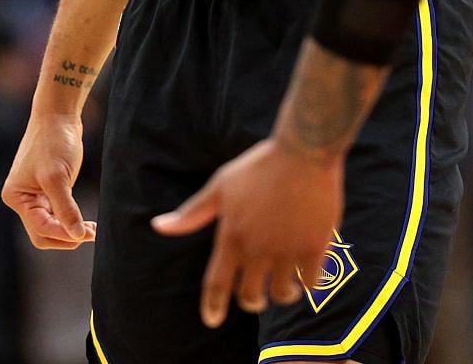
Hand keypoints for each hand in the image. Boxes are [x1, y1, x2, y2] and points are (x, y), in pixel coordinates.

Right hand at [2, 113, 96, 248]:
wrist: (58, 116)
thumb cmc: (53, 142)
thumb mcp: (58, 177)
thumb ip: (66, 208)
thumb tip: (76, 235)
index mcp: (17, 197)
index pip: (40, 228)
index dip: (63, 234)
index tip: (85, 235)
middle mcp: (22, 200)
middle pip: (43, 233)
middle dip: (66, 237)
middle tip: (90, 235)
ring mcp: (36, 196)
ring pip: (52, 225)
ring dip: (71, 230)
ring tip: (93, 231)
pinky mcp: (49, 190)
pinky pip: (58, 214)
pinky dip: (72, 219)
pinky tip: (88, 223)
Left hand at [151, 137, 342, 326]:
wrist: (303, 151)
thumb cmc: (259, 166)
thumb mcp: (220, 186)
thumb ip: (192, 213)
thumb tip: (157, 226)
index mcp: (231, 237)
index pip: (215, 284)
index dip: (212, 306)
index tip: (212, 321)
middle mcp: (257, 249)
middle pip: (250, 296)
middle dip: (252, 302)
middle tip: (257, 299)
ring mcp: (287, 250)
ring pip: (281, 293)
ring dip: (282, 296)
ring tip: (286, 289)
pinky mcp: (315, 246)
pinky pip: (311, 282)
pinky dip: (308, 284)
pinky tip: (307, 276)